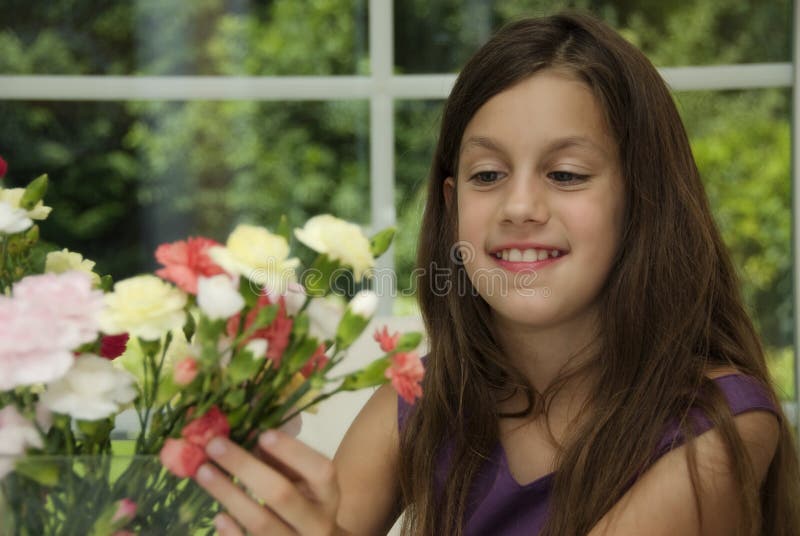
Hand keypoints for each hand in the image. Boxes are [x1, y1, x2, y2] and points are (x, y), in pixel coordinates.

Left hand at [195, 429, 344, 534]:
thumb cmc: (304, 504)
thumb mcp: (302, 482)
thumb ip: (280, 459)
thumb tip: (246, 433)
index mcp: (328, 495)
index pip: (320, 471)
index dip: (293, 452)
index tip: (263, 433)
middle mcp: (317, 523)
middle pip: (282, 494)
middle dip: (245, 467)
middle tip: (215, 445)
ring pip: (261, 523)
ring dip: (229, 495)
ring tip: (203, 472)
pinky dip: (232, 533)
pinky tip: (218, 516)